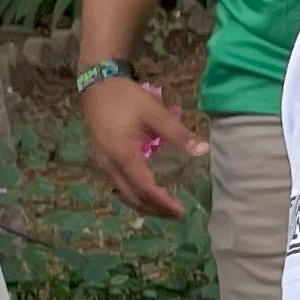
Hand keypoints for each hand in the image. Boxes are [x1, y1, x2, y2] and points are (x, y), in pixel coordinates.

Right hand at [81, 73, 206, 219]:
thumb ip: (178, 133)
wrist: (96, 85)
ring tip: (164, 208)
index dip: (163, 203)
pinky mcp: (101, 159)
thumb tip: (202, 150)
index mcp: (124, 155)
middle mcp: (110, 165)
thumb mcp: (155, 112)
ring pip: (123, 194)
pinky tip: (146, 192)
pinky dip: (133, 194)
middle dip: (155, 210)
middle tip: (176, 214)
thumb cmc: (126, 97)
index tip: (180, 211)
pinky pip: (117, 185)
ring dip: (143, 204)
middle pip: (132, 198)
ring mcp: (102, 163)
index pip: (145, 189)